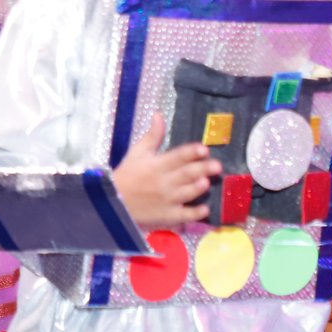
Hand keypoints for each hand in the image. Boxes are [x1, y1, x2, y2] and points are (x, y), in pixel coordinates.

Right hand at [111, 113, 220, 229]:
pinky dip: (195, 213)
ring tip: (206, 182)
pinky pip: (183, 215)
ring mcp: (166, 200)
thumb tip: (159, 115)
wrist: (114, 202)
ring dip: (197, 188)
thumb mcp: (137, 152)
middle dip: (202, 169)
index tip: (203, 149)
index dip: (191, 152)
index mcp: (156, 164)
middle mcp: (163, 181)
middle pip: (186, 174)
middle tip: (217, 166)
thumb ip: (152, 136)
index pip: (176, 156)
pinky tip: (205, 209)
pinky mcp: (167, 215)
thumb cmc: (127, 174)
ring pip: (186, 193)